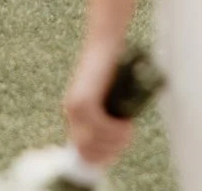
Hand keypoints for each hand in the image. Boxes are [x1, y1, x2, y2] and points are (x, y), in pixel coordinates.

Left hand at [62, 39, 134, 167]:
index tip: (118, 151)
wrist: (105, 43)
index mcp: (75, 116)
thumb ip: (108, 115)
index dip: (101, 158)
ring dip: (116, 141)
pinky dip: (116, 130)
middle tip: (128, 138)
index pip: (82, 152)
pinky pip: (100, 127)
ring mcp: (76, 108)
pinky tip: (127, 123)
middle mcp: (71, 114)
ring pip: (95, 141)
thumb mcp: (109, 97)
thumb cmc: (114, 68)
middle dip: (111, 152)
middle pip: (88, 151)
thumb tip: (118, 140)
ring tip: (129, 129)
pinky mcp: (85, 100)